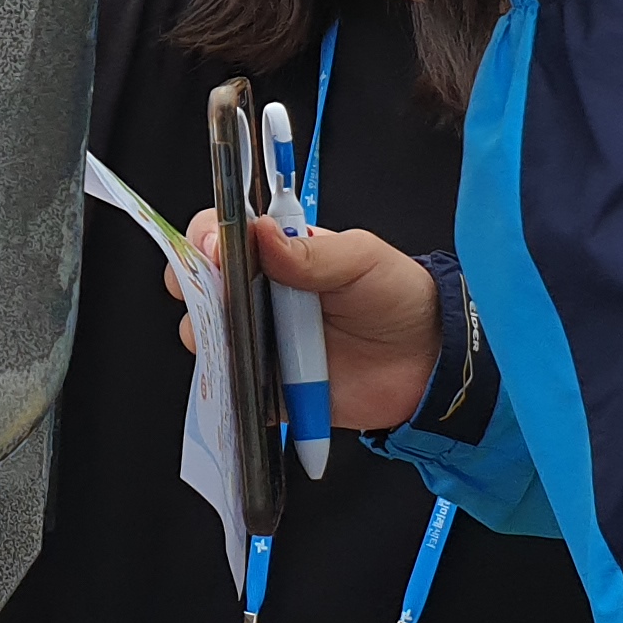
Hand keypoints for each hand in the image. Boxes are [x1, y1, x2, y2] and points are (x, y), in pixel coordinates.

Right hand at [176, 214, 444, 435]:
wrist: (430, 364)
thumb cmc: (400, 299)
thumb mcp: (361, 260)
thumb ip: (312, 253)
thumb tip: (259, 233)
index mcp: (279, 255)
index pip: (223, 235)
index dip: (206, 238)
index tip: (212, 248)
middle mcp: (262, 297)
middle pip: (202, 287)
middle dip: (192, 288)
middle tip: (211, 297)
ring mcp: (263, 343)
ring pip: (210, 338)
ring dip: (210, 338)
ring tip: (237, 340)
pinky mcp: (271, 388)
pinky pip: (235, 390)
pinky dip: (229, 388)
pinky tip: (241, 380)